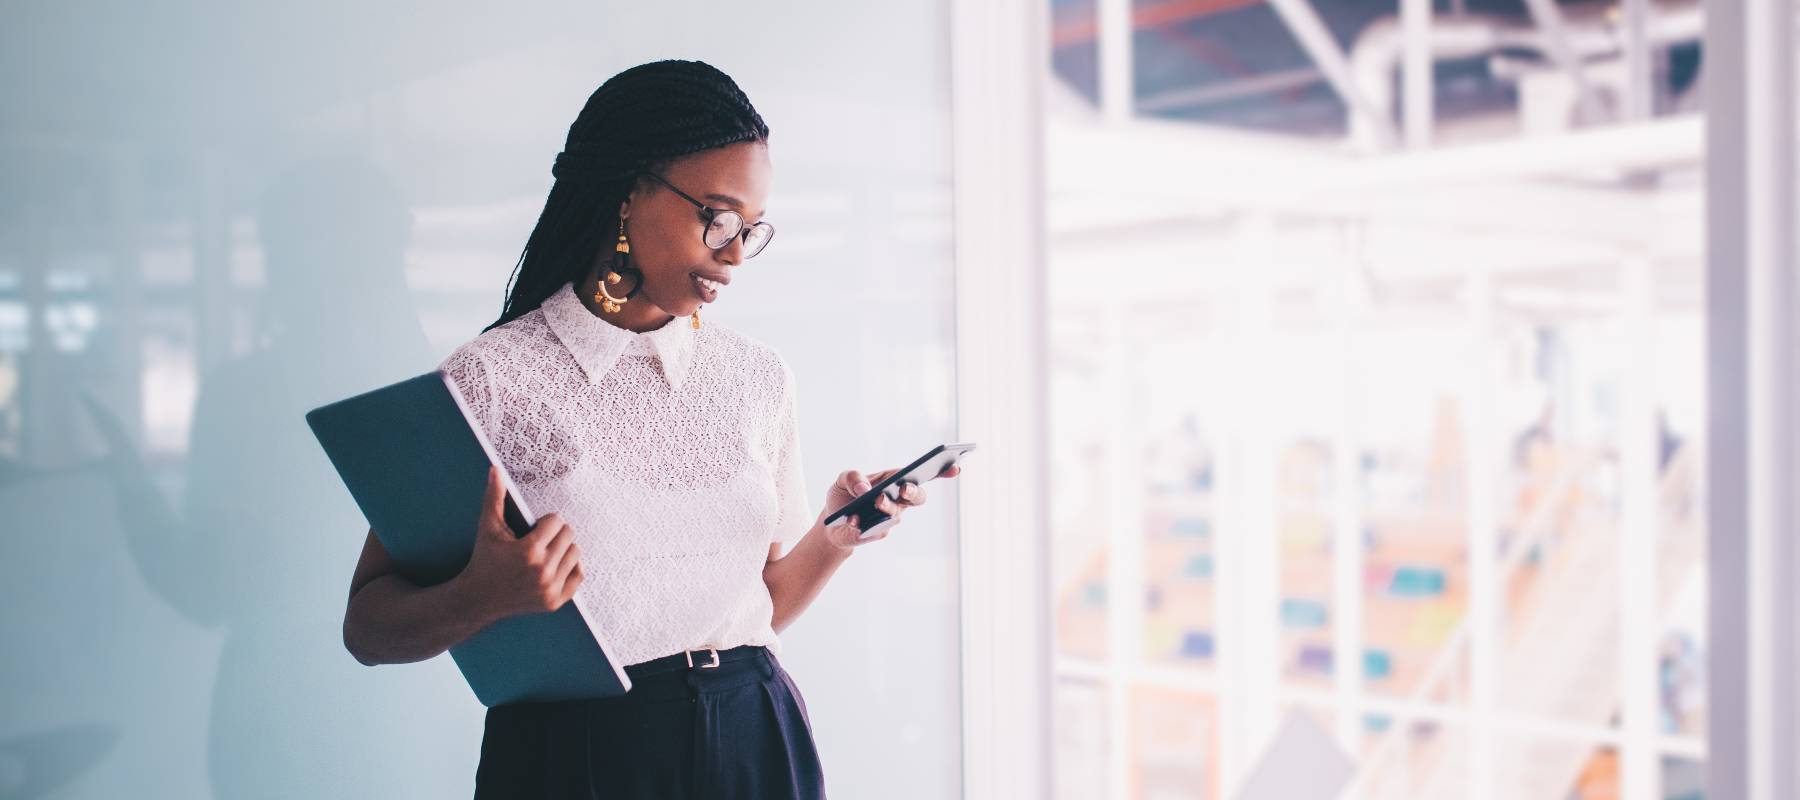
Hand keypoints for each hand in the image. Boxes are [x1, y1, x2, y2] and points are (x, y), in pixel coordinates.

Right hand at [455, 465, 583, 621]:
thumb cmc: (484, 559)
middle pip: (568, 536)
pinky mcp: (555, 602)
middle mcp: (542, 572)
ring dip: (563, 549)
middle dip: (555, 533)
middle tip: (540, 539)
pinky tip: (556, 564)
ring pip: (576, 553)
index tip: (534, 528)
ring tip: (546, 551)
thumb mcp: (487, 527)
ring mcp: (550, 589)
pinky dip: (571, 567)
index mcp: (528, 551)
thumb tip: (496, 468)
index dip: (545, 522)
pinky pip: (579, 575)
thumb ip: (494, 497)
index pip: (556, 522)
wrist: (478, 599)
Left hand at [817, 463, 961, 549]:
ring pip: (896, 513)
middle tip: (903, 488)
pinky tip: (852, 519)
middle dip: (913, 492)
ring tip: (876, 500)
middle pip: (917, 497)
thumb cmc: (844, 496)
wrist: (832, 523)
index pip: (920, 475)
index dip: (941, 471)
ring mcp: (890, 518)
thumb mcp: (843, 479)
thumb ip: (853, 477)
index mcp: (894, 480)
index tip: (955, 467)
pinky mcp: (878, 532)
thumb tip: (864, 488)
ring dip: (887, 506)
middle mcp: (898, 500)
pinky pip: (874, 528)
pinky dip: (861, 522)